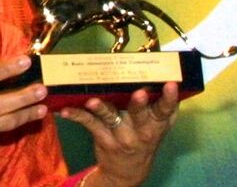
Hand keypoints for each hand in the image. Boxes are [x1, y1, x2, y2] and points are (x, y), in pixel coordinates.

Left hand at [60, 82, 179, 186]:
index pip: (166, 109)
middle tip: (139, 93)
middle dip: (139, 104)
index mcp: (157, 122)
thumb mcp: (158, 123)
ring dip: (102, 108)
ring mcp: (121, 136)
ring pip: (111, 118)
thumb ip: (160, 101)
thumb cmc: (144, 135)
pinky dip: (76, 115)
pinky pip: (89, 124)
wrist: (129, 170)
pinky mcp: (103, 138)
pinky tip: (65, 110)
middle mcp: (141, 130)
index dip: (169, 97)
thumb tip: (157, 66)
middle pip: (140, 115)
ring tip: (93, 101)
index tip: (172, 84)